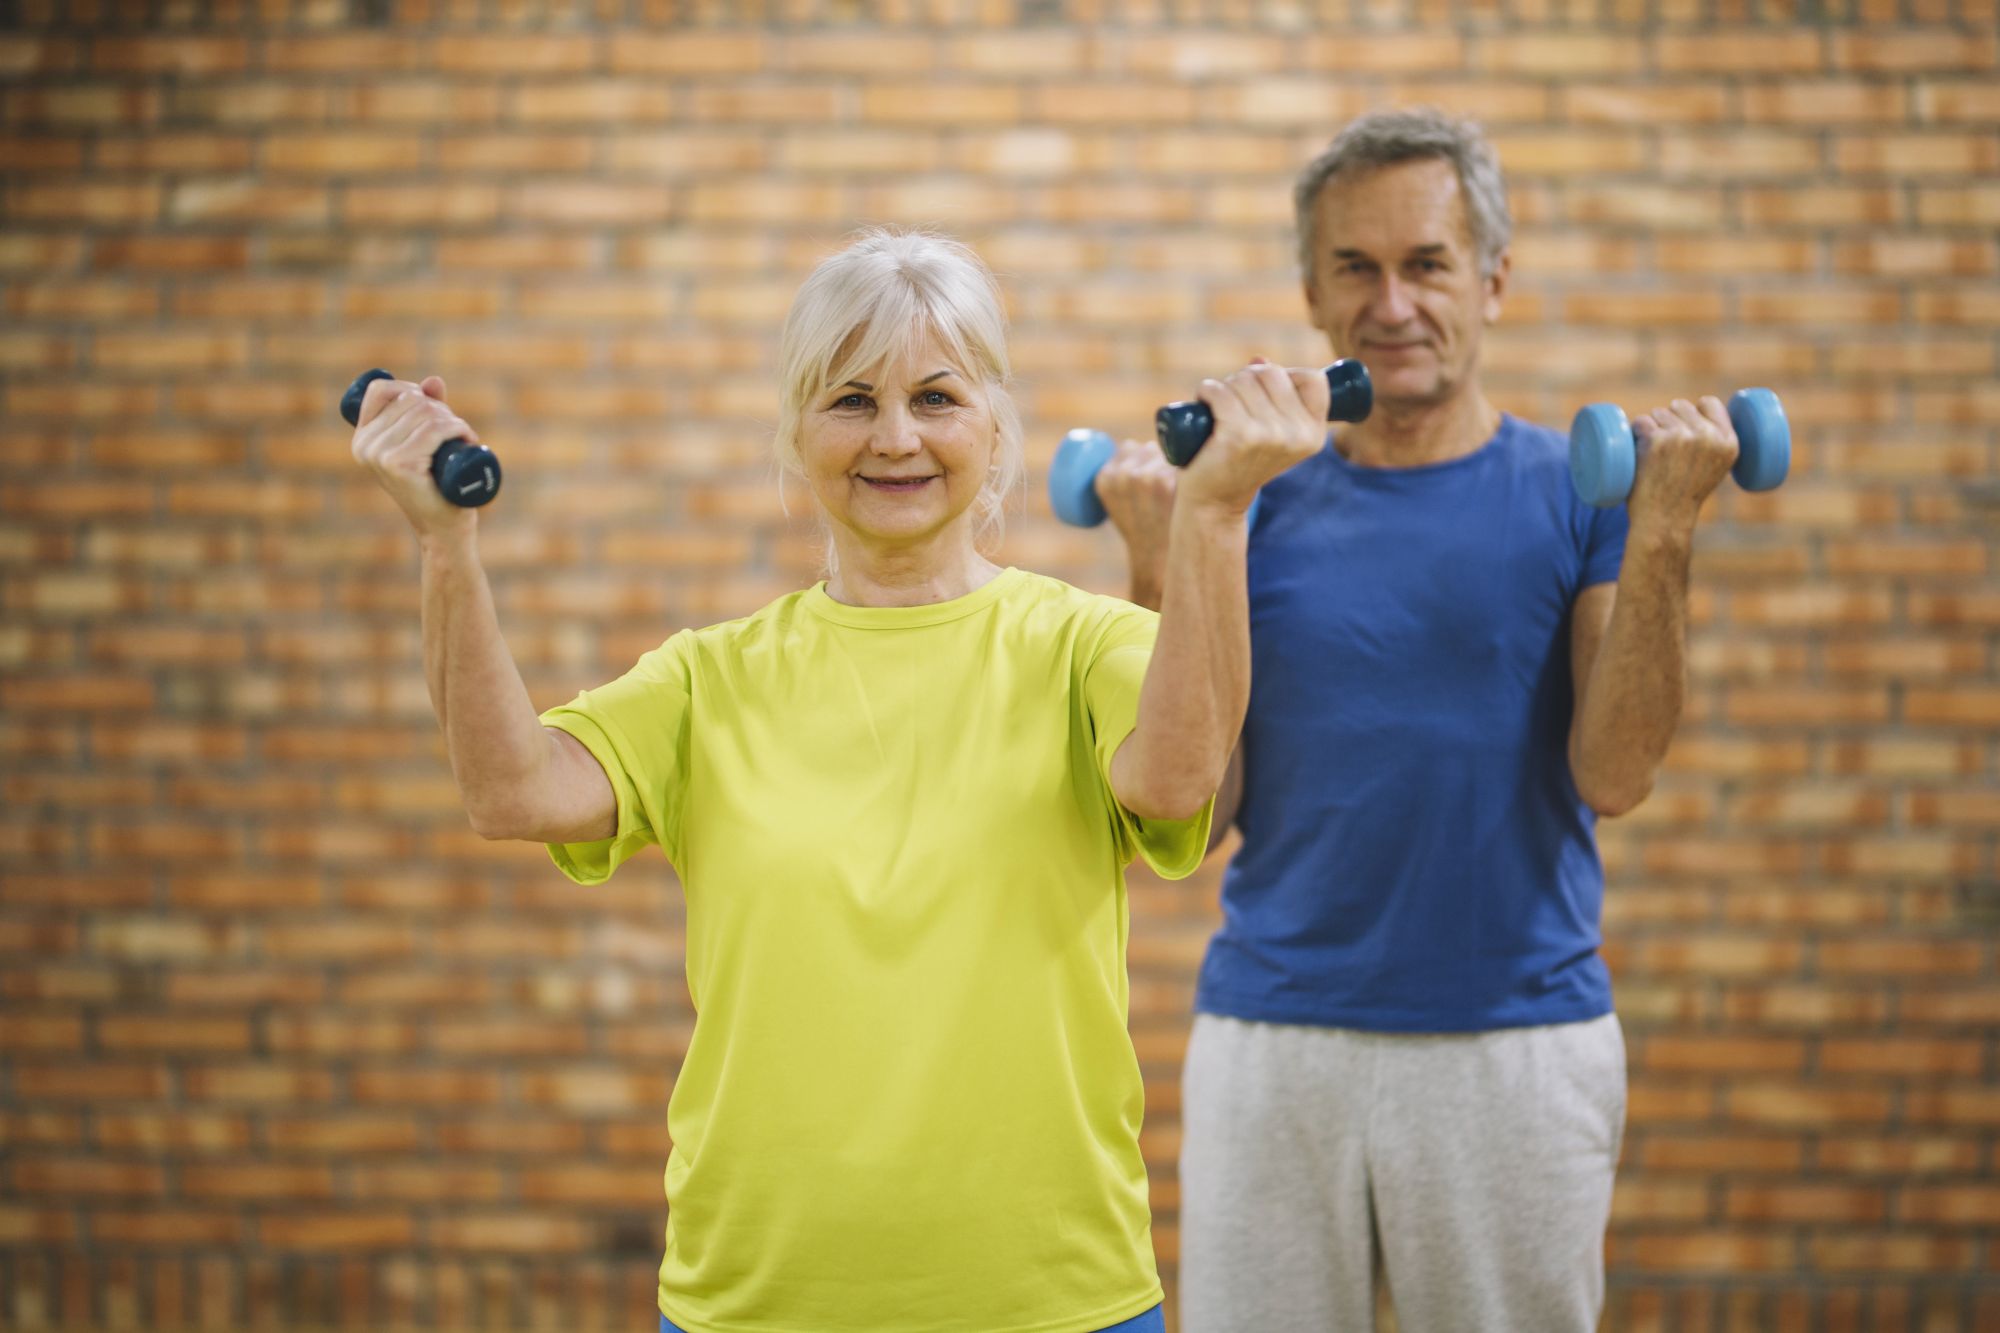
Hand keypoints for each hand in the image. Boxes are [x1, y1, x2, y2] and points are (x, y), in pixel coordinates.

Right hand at [350, 374, 479, 541]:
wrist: (444, 528)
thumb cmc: (437, 484)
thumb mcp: (427, 441)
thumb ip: (427, 410)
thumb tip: (433, 381)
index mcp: (363, 437)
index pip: (381, 389)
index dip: (412, 390)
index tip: (434, 410)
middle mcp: (365, 444)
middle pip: (411, 399)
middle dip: (442, 410)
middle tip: (456, 433)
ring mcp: (379, 455)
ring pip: (426, 413)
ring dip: (454, 422)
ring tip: (464, 440)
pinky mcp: (398, 464)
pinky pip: (434, 430)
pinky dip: (457, 430)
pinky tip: (468, 441)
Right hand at [1095, 436, 1176, 590]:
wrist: (1158, 560)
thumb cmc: (1143, 532)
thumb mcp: (1119, 505)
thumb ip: (1125, 478)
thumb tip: (1142, 448)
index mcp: (1104, 479)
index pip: (1127, 448)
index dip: (1141, 459)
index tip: (1149, 478)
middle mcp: (1121, 476)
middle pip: (1149, 449)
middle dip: (1158, 461)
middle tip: (1164, 490)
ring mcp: (1144, 476)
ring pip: (1167, 454)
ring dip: (1174, 467)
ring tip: (1173, 495)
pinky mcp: (1166, 480)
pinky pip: (1184, 463)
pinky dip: (1188, 476)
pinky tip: (1185, 495)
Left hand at [1177, 357, 1326, 514]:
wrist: (1214, 502)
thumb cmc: (1240, 462)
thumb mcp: (1269, 431)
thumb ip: (1272, 396)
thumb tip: (1258, 360)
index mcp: (1314, 434)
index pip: (1314, 379)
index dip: (1286, 375)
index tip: (1265, 392)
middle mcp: (1298, 435)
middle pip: (1271, 373)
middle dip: (1246, 379)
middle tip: (1232, 403)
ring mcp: (1269, 436)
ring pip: (1243, 380)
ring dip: (1224, 386)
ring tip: (1217, 409)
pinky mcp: (1238, 436)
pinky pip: (1220, 392)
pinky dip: (1206, 391)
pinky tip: (1203, 401)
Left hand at [1628, 396, 1738, 532]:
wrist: (1663, 522)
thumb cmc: (1683, 498)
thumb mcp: (1714, 469)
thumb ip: (1713, 443)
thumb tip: (1699, 412)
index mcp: (1729, 442)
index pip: (1710, 403)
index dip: (1694, 410)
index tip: (1684, 423)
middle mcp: (1708, 436)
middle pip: (1681, 405)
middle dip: (1669, 419)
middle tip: (1665, 449)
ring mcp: (1682, 436)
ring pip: (1659, 412)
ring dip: (1651, 427)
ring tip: (1654, 456)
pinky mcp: (1656, 440)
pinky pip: (1641, 422)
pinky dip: (1635, 432)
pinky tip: (1638, 449)